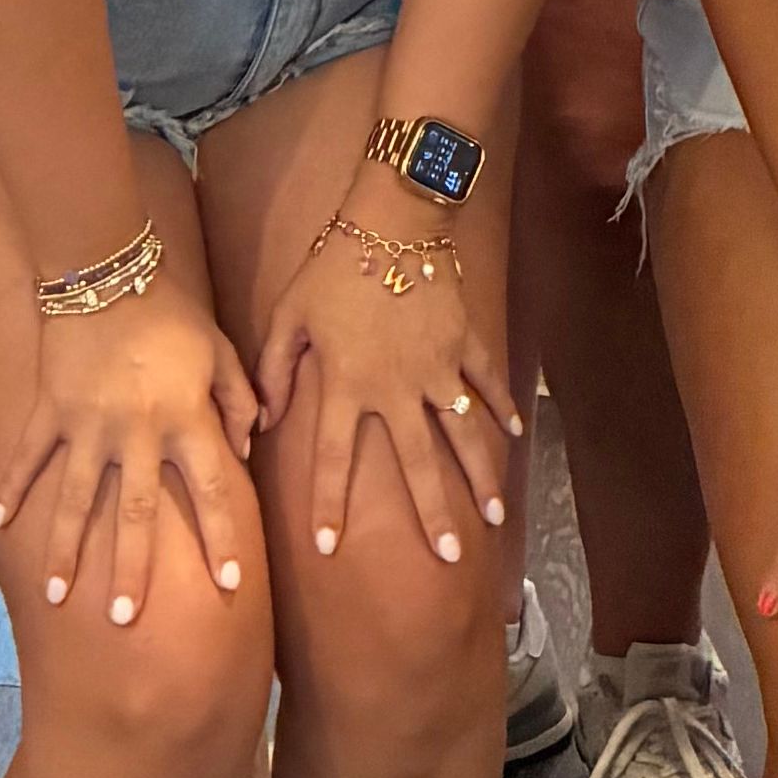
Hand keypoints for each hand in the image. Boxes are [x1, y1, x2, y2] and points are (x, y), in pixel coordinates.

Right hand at [0, 283, 260, 627]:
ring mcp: (87, 423)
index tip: (230, 586)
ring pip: (77, 499)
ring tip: (57, 595)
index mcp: (185, 418)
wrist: (106, 266)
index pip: (213, 489)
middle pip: (138, 512)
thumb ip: (238, 398)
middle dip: (132, 569)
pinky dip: (12, 486)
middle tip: (125, 620)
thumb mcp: (218, 349)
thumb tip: (249, 445)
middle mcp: (137, 430)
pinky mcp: (50, 408)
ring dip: (67, 549)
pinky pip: (29, 454)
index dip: (223, 538)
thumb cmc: (171, 310)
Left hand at [251, 222, 523, 575]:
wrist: (392, 220)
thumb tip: (264, 423)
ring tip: (494, 518)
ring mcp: (438, 367)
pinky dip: (501, 408)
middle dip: (432, 514)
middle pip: (416, 464)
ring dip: (480, 477)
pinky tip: (513, 437)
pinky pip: (486, 382)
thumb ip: (274, 372)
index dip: (328, 504)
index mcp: (348, 385)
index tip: (327, 547)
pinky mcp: (465, 342)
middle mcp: (397, 388)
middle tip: (447, 558)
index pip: (333, 459)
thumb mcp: (287, 316)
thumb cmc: (331, 268)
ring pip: (463, 434)